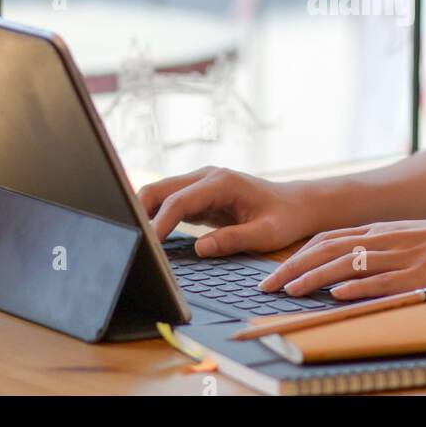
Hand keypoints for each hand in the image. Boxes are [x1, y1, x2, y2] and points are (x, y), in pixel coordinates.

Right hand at [139, 166, 324, 256]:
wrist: (297, 204)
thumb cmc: (284, 218)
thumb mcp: (265, 234)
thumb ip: (234, 240)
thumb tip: (200, 248)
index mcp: (221, 183)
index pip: (178, 202)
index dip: (159, 224)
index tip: (147, 247)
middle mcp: (206, 177)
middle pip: (158, 190)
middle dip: (139, 214)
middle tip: (128, 243)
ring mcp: (200, 184)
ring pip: (158, 194)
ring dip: (143, 215)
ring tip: (133, 243)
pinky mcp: (198, 196)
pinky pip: (168, 204)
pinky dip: (155, 218)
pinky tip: (149, 240)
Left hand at [256, 212, 425, 300]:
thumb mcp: (405, 237)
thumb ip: (377, 247)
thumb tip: (346, 265)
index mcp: (379, 229)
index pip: (327, 239)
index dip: (298, 255)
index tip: (274, 271)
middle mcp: (383, 239)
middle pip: (328, 250)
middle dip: (294, 267)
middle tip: (268, 286)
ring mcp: (400, 257)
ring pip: (350, 265)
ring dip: (317, 278)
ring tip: (292, 291)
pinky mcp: (419, 276)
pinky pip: (384, 281)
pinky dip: (359, 288)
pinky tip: (338, 294)